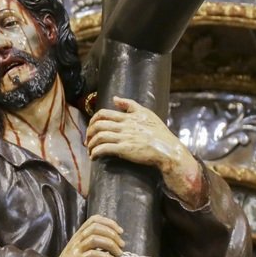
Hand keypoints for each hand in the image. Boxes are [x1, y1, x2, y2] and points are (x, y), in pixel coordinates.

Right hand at [39, 216, 123, 256]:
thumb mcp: (81, 248)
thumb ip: (92, 241)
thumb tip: (112, 239)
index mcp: (79, 234)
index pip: (94, 219)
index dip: (109, 222)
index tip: (120, 231)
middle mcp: (77, 239)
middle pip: (96, 228)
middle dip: (112, 234)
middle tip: (122, 244)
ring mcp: (76, 249)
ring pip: (95, 239)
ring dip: (111, 245)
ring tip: (119, 253)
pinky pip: (93, 255)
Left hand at [86, 96, 205, 208]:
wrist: (167, 149)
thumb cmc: (159, 133)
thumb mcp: (146, 113)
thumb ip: (130, 104)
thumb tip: (115, 98)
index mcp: (128, 117)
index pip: (103, 113)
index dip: (93, 120)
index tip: (91, 127)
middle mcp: (124, 126)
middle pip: (98, 125)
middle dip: (89, 133)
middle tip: (88, 140)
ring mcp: (123, 138)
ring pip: (99, 137)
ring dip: (91, 144)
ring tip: (90, 150)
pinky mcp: (124, 149)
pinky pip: (104, 149)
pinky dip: (96, 152)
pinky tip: (94, 157)